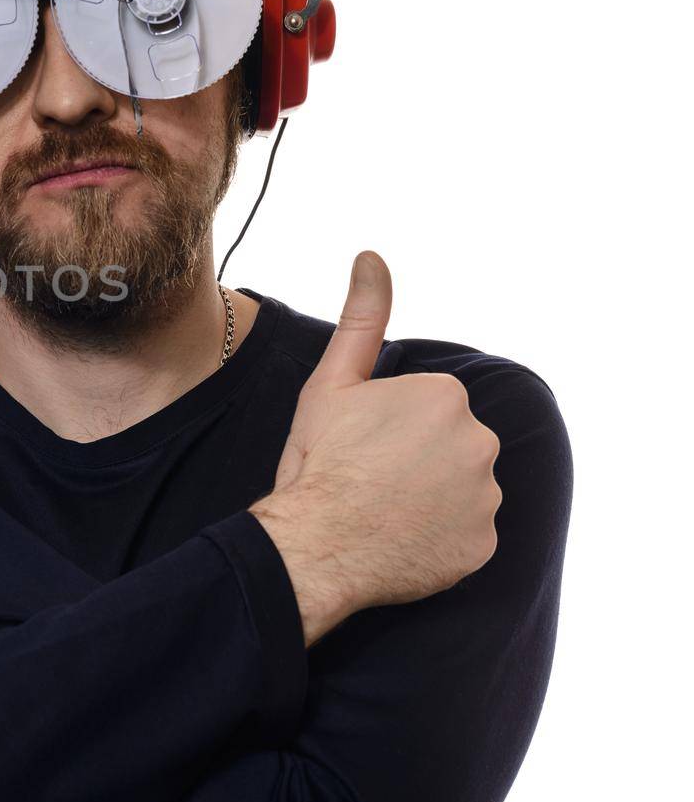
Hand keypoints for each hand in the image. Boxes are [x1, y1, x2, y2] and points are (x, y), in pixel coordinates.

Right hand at [250, 252, 501, 644]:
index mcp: (446, 395)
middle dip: (415, 462)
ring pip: (460, 491)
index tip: (358, 447)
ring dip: (429, 501)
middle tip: (367, 481)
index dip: (386, 428)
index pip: (424, 409)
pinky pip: (465, 536)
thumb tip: (371, 256)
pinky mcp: (483, 545)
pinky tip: (399, 541)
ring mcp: (486, 497)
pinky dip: (439, 540)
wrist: (314, 543)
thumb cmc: (318, 460)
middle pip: (448, 447)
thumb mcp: (332, 382)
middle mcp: (480, 440)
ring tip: (381, 514)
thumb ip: (362, 318)